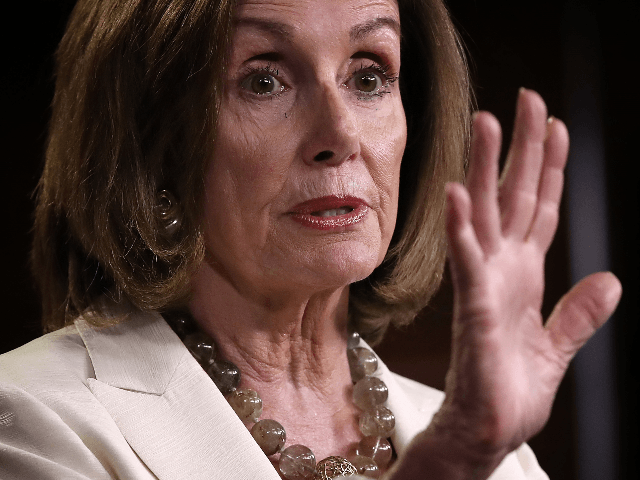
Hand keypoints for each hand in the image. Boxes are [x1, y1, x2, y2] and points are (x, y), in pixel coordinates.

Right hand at [388, 89, 620, 479]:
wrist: (489, 431)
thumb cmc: (512, 389)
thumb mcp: (559, 347)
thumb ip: (581, 314)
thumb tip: (612, 281)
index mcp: (524, 277)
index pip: (539, 210)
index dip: (549, 168)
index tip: (557, 127)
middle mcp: (502, 271)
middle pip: (512, 198)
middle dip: (520, 148)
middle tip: (524, 99)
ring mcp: (485, 287)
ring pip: (484, 217)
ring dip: (484, 170)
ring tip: (484, 124)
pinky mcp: (474, 312)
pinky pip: (467, 263)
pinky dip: (462, 229)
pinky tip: (458, 195)